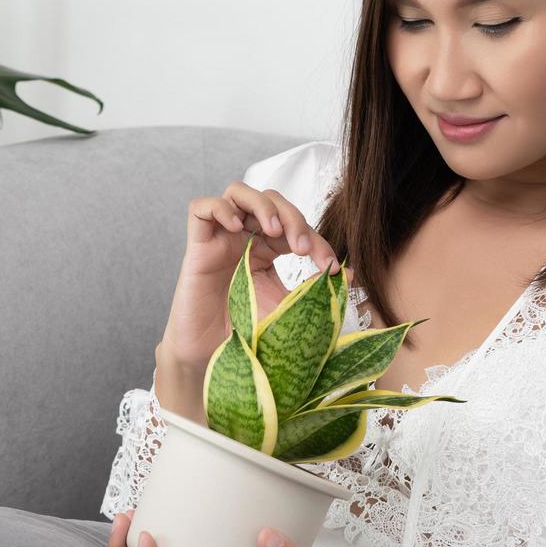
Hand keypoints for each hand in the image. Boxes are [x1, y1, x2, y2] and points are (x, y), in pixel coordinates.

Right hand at [158, 178, 344, 372]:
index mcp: (267, 249)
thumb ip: (312, 289)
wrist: (210, 353)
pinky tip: (236, 228)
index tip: (331, 268)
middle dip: (293, 218)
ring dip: (262, 205)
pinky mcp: (197, 244)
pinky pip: (201, 208)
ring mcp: (220, 237)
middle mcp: (244, 237)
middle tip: (304, 248)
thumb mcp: (286, 308)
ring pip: (239, 192)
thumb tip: (349, 274)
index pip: (295, 227)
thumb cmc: (245, 331)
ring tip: (274, 229)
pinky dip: (221, 209)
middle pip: (271, 201)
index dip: (317, 241)